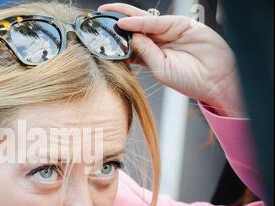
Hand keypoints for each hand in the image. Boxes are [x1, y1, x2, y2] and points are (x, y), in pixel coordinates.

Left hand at [98, 3, 244, 116]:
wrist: (215, 79)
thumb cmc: (189, 80)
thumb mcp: (160, 69)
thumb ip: (145, 53)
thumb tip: (130, 35)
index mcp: (150, 56)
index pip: (129, 44)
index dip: (115, 39)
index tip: (98, 37)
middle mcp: (157, 43)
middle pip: (133, 29)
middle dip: (116, 23)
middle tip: (99, 18)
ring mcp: (168, 32)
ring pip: (143, 21)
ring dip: (125, 17)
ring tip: (107, 16)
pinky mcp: (180, 24)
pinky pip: (157, 21)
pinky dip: (141, 20)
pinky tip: (126, 22)